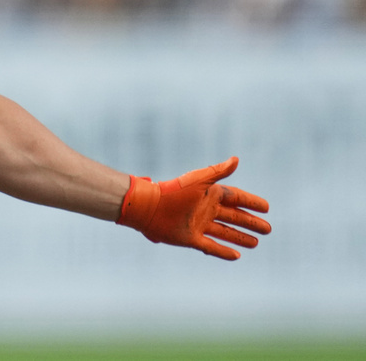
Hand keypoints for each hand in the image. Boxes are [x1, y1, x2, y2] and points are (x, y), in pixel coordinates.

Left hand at [117, 157, 270, 259]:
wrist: (149, 208)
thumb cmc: (174, 192)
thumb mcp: (199, 180)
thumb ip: (218, 171)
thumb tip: (236, 159)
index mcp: (209, 194)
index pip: (235, 198)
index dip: (251, 203)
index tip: (267, 208)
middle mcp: (206, 210)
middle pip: (234, 217)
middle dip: (251, 222)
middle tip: (268, 229)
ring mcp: (199, 225)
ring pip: (225, 232)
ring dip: (240, 238)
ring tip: (256, 242)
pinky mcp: (191, 239)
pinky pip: (211, 247)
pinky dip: (224, 252)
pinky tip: (237, 256)